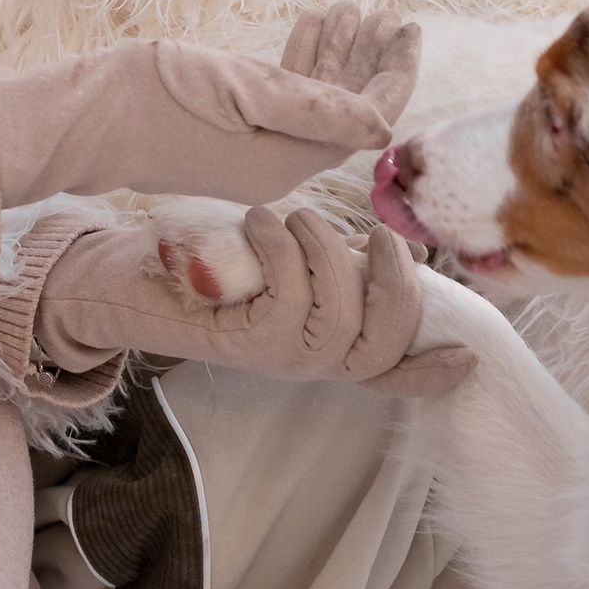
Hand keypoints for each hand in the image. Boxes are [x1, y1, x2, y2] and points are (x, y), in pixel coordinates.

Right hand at [0, 15, 419, 210]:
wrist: (77, 120)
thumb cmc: (151, 97)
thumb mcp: (240, 89)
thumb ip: (313, 106)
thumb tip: (387, 125)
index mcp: (287, 162)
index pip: (365, 118)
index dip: (393, 72)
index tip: (407, 25)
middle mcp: (275, 168)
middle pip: (346, 112)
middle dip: (370, 63)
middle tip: (387, 16)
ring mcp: (249, 157)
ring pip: (312, 105)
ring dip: (335, 60)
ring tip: (351, 13)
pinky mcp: (225, 142)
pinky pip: (280, 106)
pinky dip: (298, 68)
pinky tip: (306, 31)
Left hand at [34, 204, 472, 394]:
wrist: (119, 283)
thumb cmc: (201, 264)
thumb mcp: (277, 259)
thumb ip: (325, 262)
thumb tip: (381, 244)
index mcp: (322, 342)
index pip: (390, 369)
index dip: (432, 369)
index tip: (469, 358)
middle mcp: (308, 362)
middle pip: (386, 342)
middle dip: (397, 281)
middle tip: (375, 234)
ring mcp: (280, 359)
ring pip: (341, 315)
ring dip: (324, 249)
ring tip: (291, 219)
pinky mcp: (248, 346)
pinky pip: (292, 297)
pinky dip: (282, 248)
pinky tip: (259, 227)